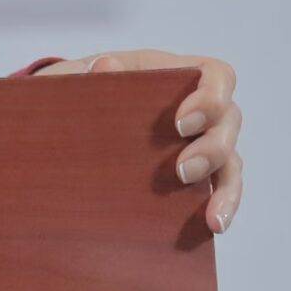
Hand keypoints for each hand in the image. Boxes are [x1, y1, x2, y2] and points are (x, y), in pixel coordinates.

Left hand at [32, 49, 243, 233]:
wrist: (60, 122)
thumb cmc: (74, 92)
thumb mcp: (72, 80)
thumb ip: (85, 74)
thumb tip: (105, 66)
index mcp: (169, 74)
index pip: (215, 75)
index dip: (211, 98)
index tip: (181, 124)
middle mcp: (193, 107)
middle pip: (229, 121)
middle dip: (212, 148)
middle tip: (181, 171)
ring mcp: (195, 141)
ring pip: (230, 159)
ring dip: (226, 188)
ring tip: (213, 217)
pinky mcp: (191, 173)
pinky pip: (219, 188)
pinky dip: (222, 205)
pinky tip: (214, 225)